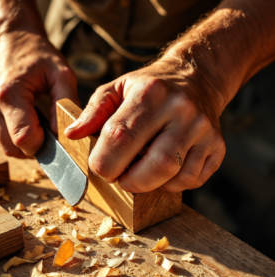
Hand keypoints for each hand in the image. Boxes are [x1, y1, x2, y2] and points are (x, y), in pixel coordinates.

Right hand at [0, 31, 77, 157]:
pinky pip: (1, 142)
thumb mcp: (61, 73)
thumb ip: (66, 102)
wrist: (11, 42)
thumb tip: (63, 133)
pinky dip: (16, 140)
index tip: (55, 133)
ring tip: (38, 124)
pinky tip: (27, 123)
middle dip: (37, 146)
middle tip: (49, 129)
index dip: (44, 143)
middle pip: (15, 148)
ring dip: (26, 145)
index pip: (24, 139)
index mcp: (9, 95)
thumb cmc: (39, 57)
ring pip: (7, 149)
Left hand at [64, 62, 225, 192]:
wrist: (195, 78)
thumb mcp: (116, 88)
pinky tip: (163, 168)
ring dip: (151, 184)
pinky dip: (172, 183)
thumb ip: (92, 112)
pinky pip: (192, 180)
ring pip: (175, 177)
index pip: (121, 137)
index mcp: (151, 94)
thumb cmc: (150, 87)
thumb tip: (71, 135)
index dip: (104, 163)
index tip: (100, 167)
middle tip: (121, 175)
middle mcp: (182, 111)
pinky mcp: (217, 146)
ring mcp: (204, 130)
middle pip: (154, 165)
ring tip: (142, 169)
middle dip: (129, 181)